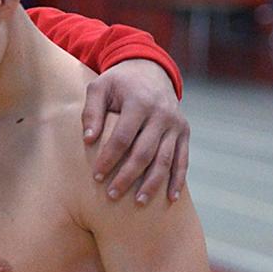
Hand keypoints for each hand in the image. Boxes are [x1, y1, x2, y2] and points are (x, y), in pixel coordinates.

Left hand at [82, 60, 189, 204]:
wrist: (150, 69)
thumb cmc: (118, 83)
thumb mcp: (99, 88)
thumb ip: (91, 112)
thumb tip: (88, 140)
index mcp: (139, 102)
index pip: (123, 137)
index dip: (109, 158)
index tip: (96, 176)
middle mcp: (161, 114)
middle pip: (144, 152)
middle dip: (128, 176)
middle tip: (111, 195)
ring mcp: (175, 124)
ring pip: (165, 159)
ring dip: (152, 183)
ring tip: (138, 202)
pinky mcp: (184, 132)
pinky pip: (183, 159)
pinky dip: (178, 180)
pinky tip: (171, 199)